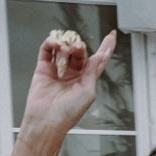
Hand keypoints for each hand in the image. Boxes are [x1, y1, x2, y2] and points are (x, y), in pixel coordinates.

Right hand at [16, 30, 117, 155]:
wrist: (47, 120)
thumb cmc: (68, 113)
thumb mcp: (88, 92)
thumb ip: (93, 71)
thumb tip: (100, 55)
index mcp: (86, 80)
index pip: (98, 60)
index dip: (106, 47)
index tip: (112, 35)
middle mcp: (73, 74)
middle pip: (80, 51)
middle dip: (80, 47)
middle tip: (78, 48)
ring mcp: (58, 70)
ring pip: (64, 48)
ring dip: (66, 47)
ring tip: (66, 54)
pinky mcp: (43, 68)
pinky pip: (47, 50)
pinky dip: (51, 43)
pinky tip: (56, 44)